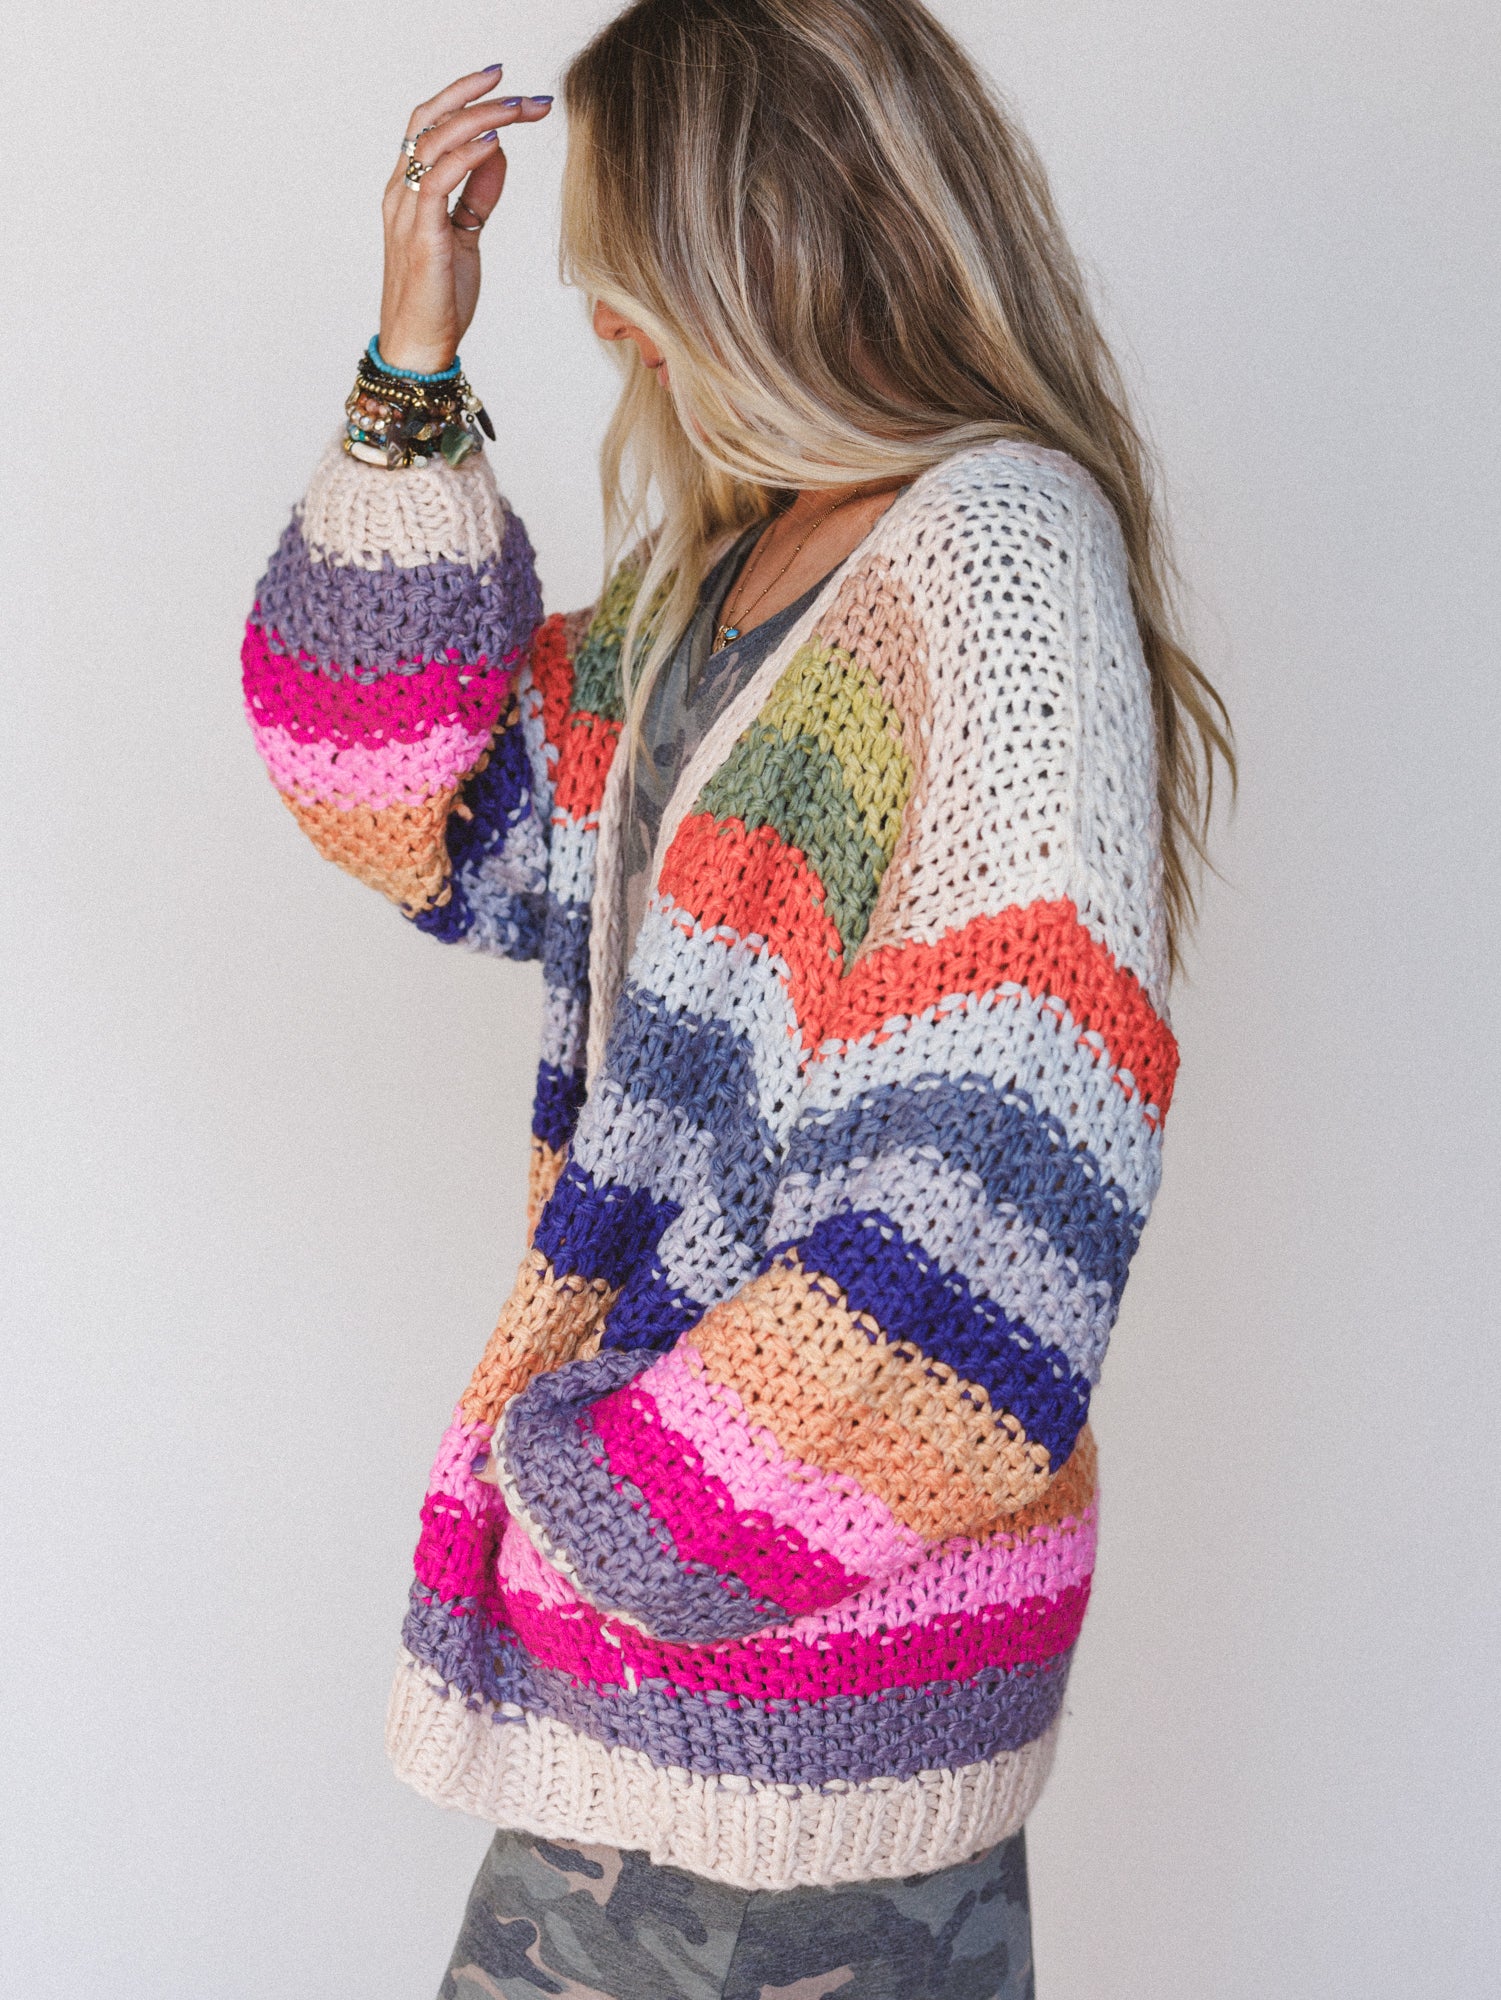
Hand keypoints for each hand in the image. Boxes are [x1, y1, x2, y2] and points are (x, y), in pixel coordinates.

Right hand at [378, 68, 552, 374]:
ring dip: (481, 118)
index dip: (461, 96)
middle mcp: (401, 193)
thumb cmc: (439, 299)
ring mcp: (406, 213)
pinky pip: (439, 181)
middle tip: (524, 92)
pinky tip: (494, 142)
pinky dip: (467, 155)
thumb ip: (478, 194)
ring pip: (435, 142)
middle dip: (475, 96)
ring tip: (520, 109)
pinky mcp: (420, 236)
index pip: (428, 125)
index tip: (503, 83)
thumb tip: (498, 152)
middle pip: (429, 121)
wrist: (419, 348)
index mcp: (408, 191)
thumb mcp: (466, 236)